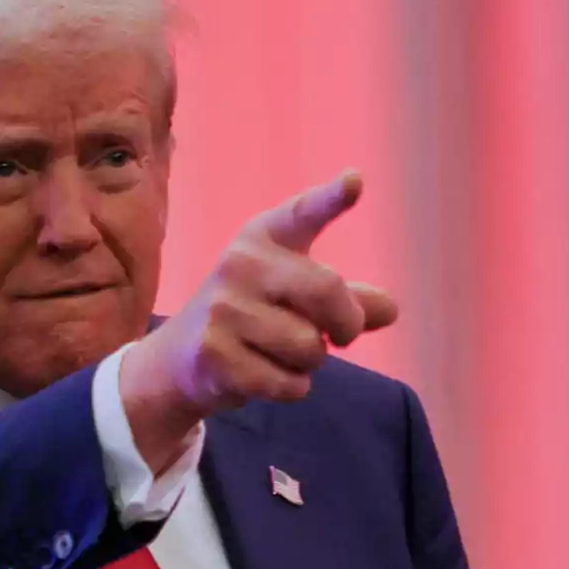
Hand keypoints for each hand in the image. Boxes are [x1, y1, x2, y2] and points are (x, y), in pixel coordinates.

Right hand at [120, 171, 398, 471]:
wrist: (180, 357)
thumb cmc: (254, 316)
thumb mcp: (296, 296)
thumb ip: (347, 299)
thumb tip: (388, 310)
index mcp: (264, 239)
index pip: (301, 214)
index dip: (330, 199)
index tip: (355, 181)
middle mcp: (240, 264)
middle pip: (326, 291)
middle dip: (347, 323)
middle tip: (343, 337)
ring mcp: (223, 309)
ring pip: (309, 346)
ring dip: (310, 362)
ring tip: (281, 353)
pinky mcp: (215, 354)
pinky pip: (287, 382)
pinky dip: (290, 387)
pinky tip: (263, 374)